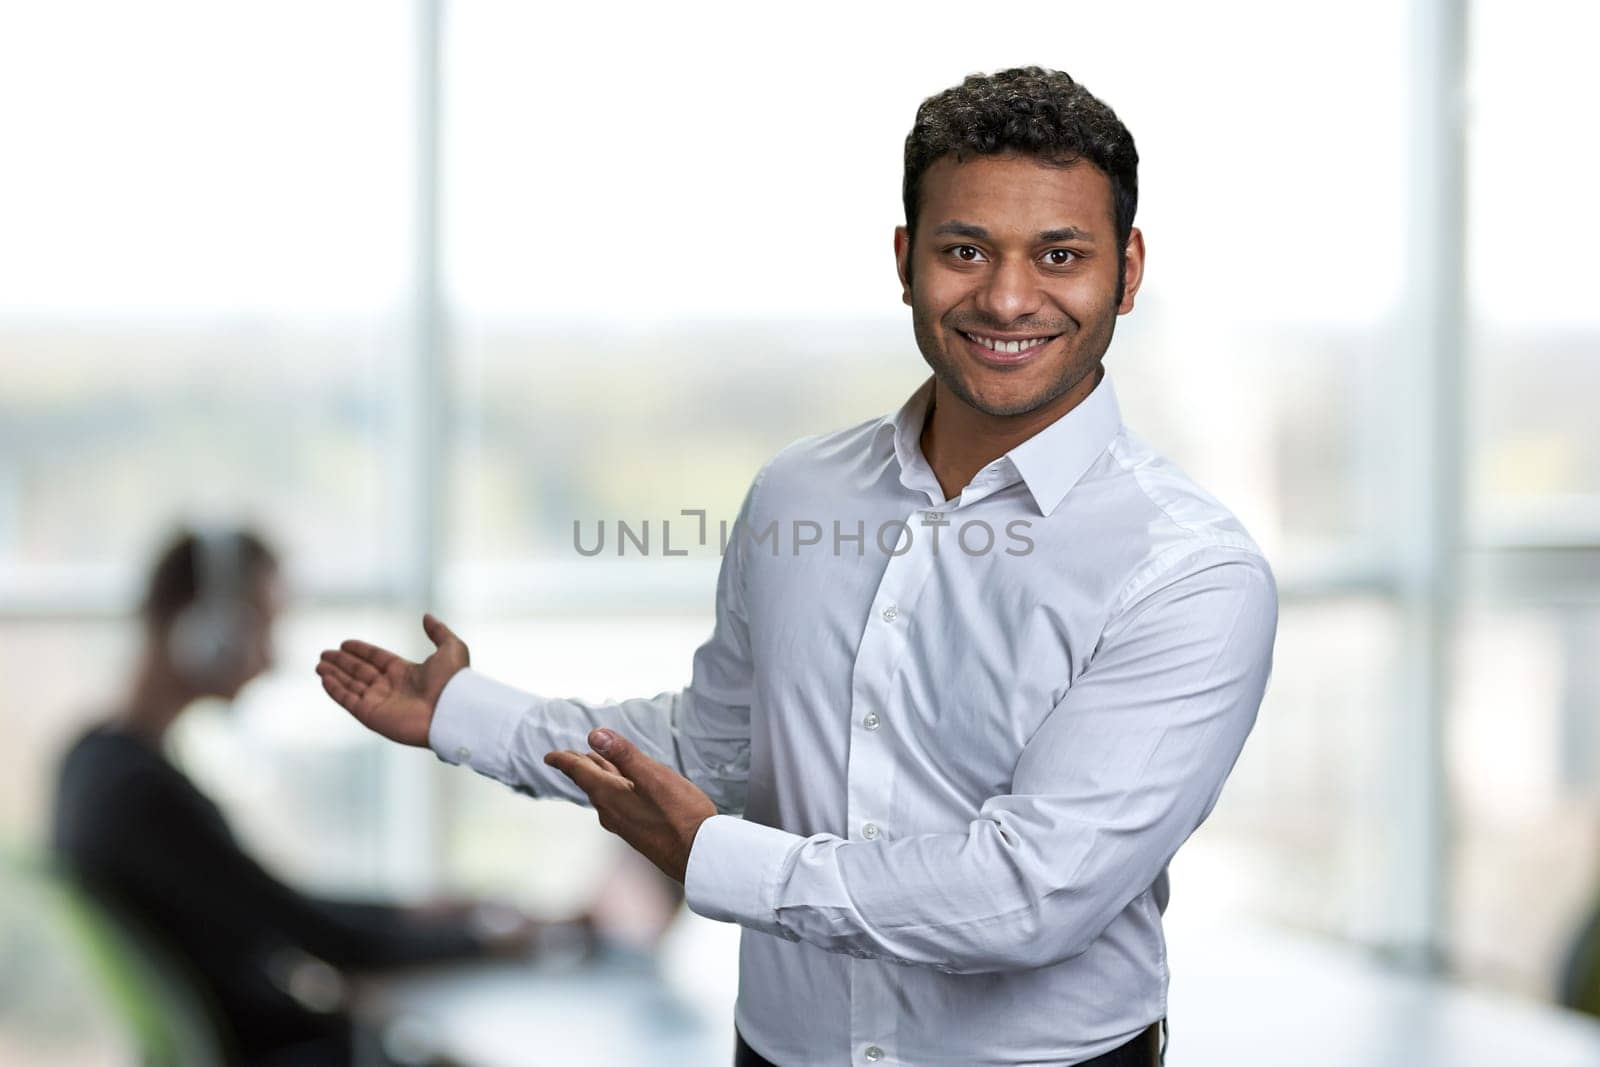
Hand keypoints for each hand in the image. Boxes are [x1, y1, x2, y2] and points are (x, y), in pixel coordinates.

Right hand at [316, 614, 468, 746]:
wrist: (452, 711)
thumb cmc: (454, 681)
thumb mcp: (451, 648)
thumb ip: (438, 631)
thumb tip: (426, 616)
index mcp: (407, 673)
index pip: (377, 659)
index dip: (361, 651)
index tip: (345, 643)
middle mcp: (391, 687)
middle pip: (360, 672)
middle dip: (342, 663)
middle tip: (324, 653)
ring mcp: (381, 702)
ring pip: (351, 685)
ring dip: (334, 675)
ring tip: (319, 664)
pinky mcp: (372, 716)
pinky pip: (348, 700)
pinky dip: (335, 690)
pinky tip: (324, 679)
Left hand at [544, 729, 716, 883]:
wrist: (699, 856)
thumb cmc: (681, 815)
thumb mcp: (654, 776)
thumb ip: (625, 755)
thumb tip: (595, 735)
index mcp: (610, 795)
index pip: (579, 772)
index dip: (563, 760)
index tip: (549, 756)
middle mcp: (611, 812)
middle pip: (590, 782)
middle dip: (579, 766)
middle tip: (567, 756)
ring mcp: (624, 824)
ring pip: (603, 793)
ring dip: (597, 776)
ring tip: (593, 765)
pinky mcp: (637, 831)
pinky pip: (616, 803)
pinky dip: (612, 788)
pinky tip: (622, 788)